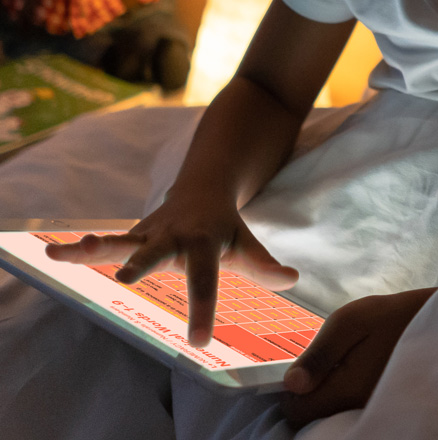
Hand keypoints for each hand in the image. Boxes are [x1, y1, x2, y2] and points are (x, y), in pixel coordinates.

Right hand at [44, 194, 298, 346]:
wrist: (204, 185)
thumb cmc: (226, 226)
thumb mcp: (248, 243)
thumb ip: (265, 265)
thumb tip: (294, 278)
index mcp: (204, 241)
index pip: (205, 279)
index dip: (203, 308)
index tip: (199, 341)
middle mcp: (174, 235)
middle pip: (156, 251)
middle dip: (141, 263)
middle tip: (125, 278)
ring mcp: (150, 232)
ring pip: (120, 239)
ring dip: (93, 246)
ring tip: (63, 251)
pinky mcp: (134, 234)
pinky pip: (107, 242)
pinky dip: (80, 247)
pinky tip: (54, 252)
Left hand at [281, 287, 437, 428]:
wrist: (430, 321)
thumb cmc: (389, 317)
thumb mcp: (348, 322)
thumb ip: (318, 354)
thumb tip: (291, 384)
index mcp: (347, 390)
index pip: (297, 412)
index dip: (289, 392)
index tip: (300, 369)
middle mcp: (357, 411)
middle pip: (312, 419)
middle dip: (309, 395)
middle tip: (324, 362)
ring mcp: (369, 412)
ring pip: (329, 416)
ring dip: (326, 394)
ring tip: (342, 364)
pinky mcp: (378, 408)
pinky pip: (346, 411)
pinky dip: (342, 395)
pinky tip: (353, 371)